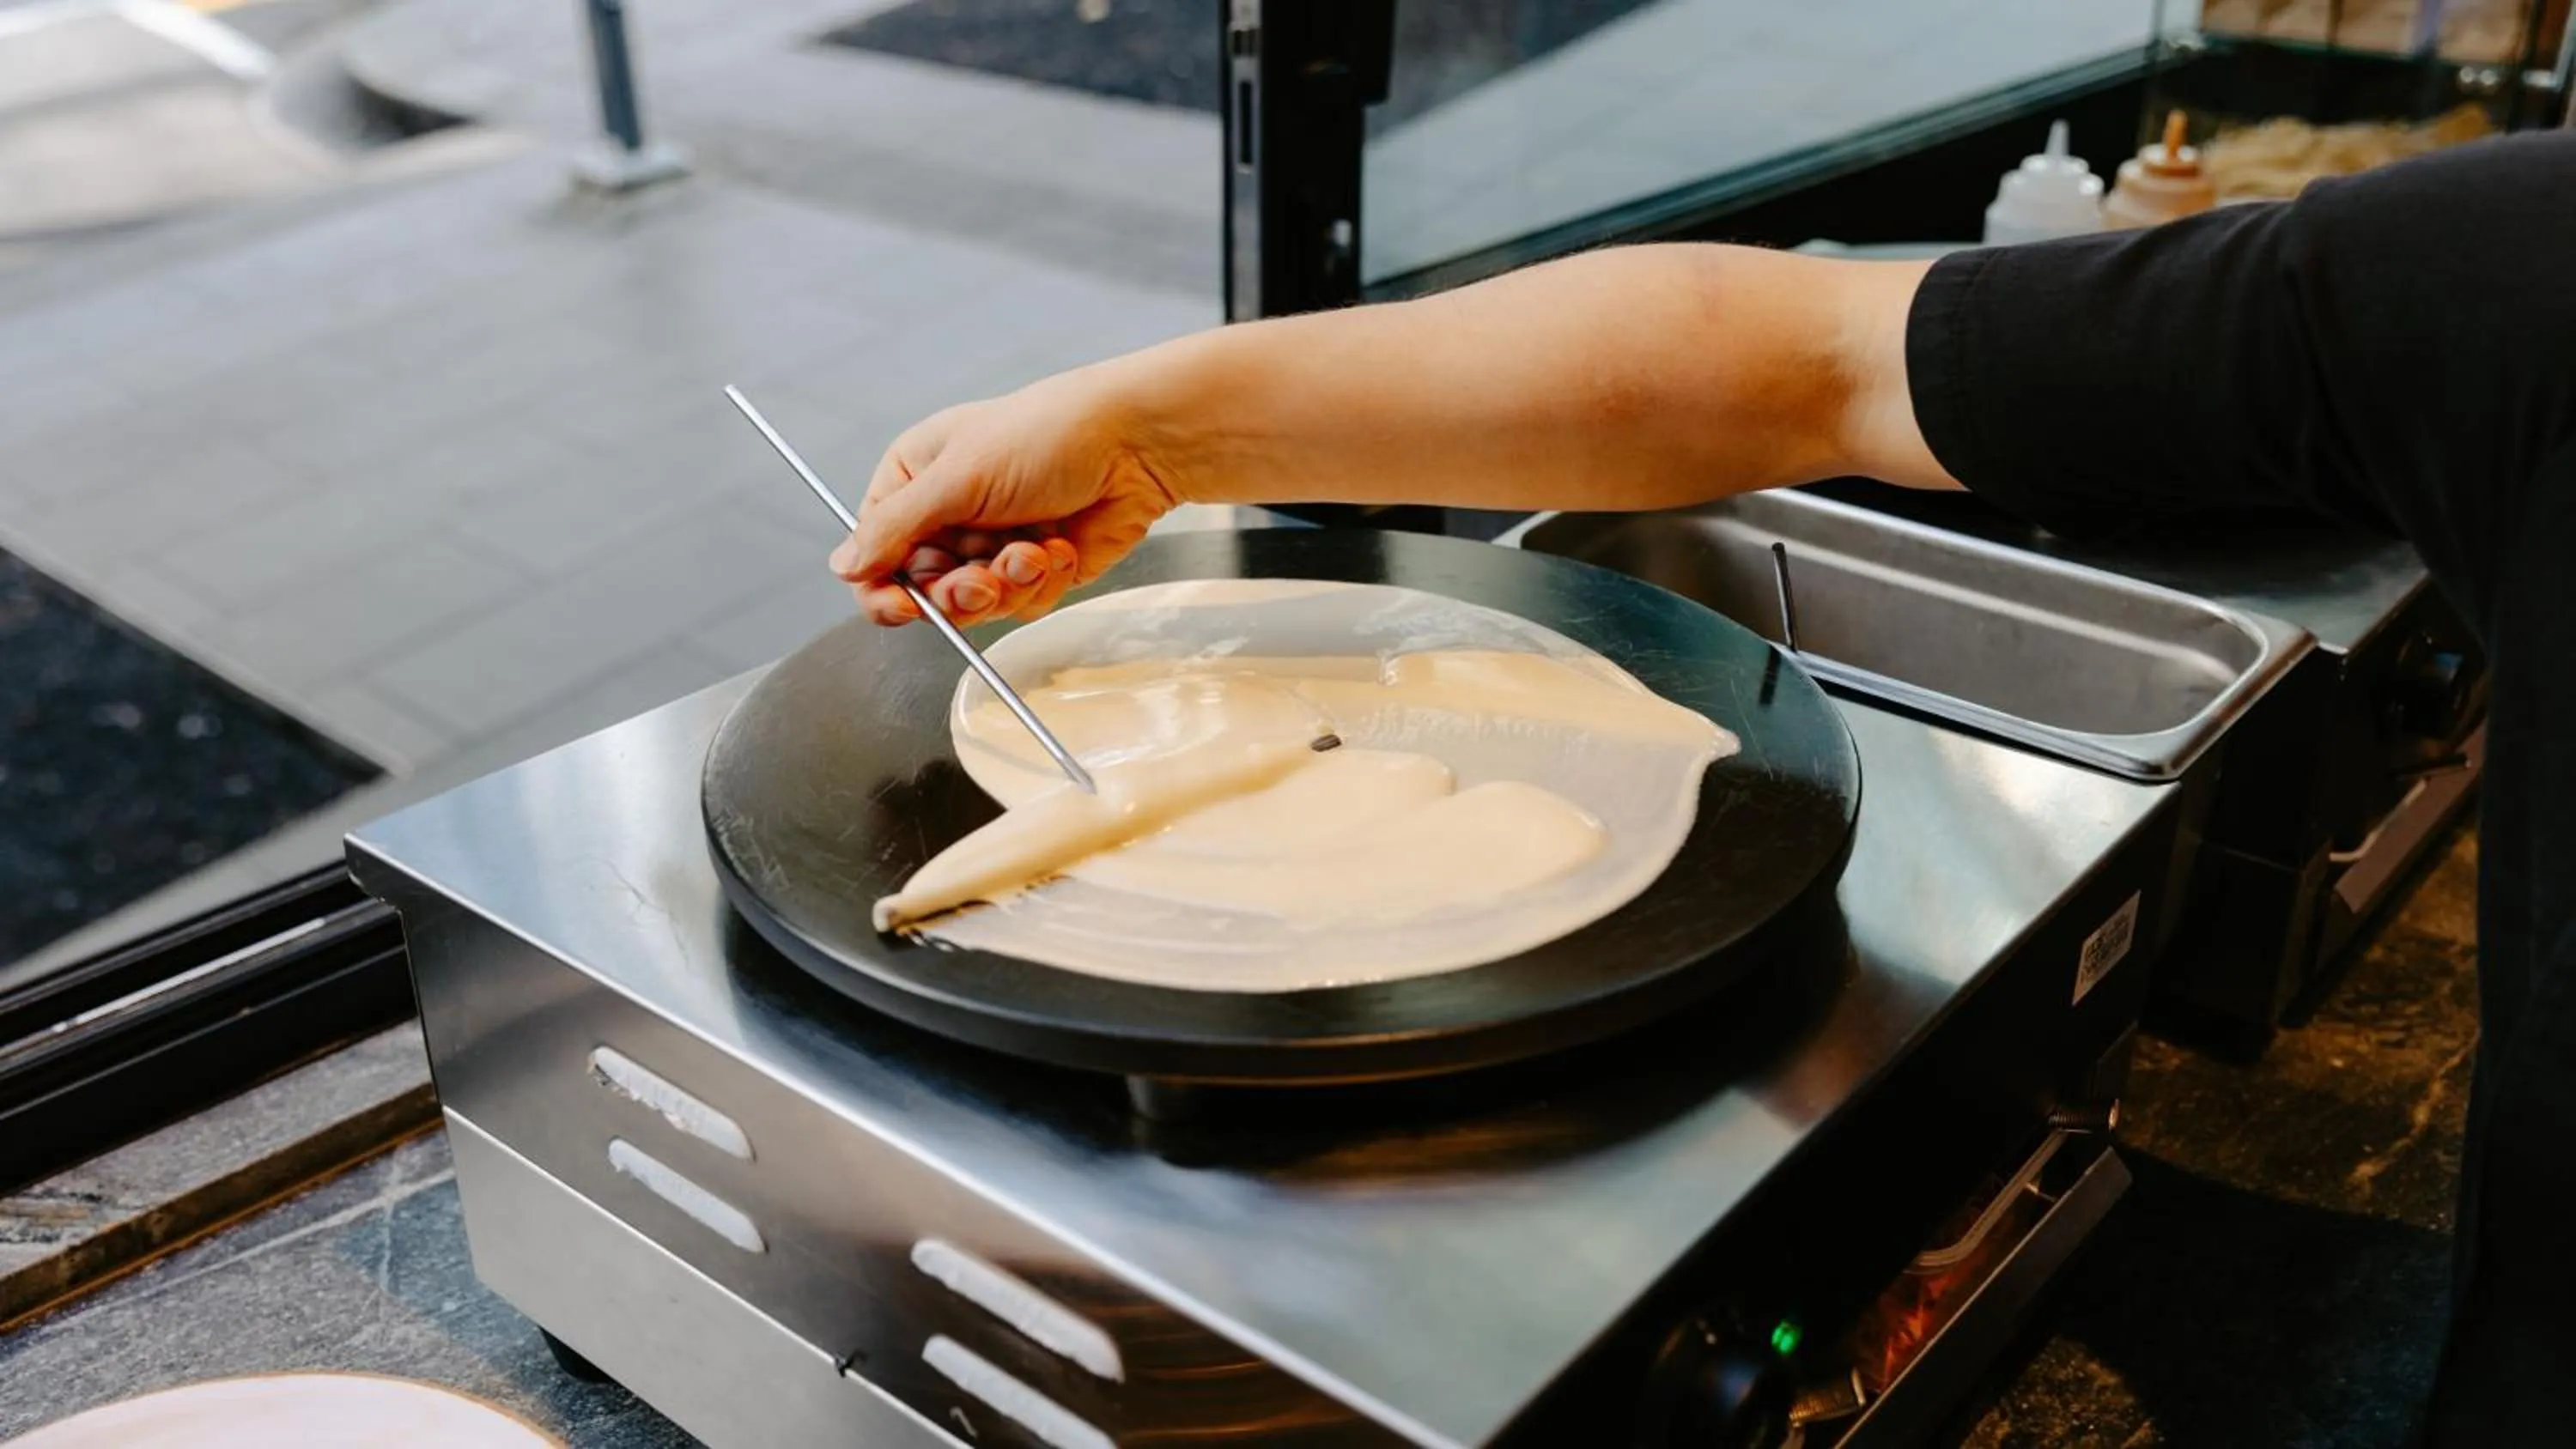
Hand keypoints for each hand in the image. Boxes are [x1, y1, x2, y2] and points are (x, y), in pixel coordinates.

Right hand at [827, 366, 1183, 626]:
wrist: (1136, 446)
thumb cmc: (1047, 435)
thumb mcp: (958, 476)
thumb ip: (895, 527)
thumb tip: (843, 566)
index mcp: (916, 479)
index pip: (873, 552)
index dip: (883, 589)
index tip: (904, 606)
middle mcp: (950, 514)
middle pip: (922, 590)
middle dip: (957, 592)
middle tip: (982, 580)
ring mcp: (993, 543)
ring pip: (974, 605)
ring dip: (1006, 585)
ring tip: (1035, 552)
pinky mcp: (1036, 569)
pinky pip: (1021, 603)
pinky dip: (1041, 583)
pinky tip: (1061, 547)